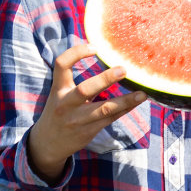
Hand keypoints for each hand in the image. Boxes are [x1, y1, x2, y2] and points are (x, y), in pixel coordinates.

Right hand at [26, 42, 148, 183]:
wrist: (47, 143)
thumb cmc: (59, 111)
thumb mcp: (60, 94)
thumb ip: (76, 82)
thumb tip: (103, 59)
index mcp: (58, 89)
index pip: (61, 64)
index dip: (76, 53)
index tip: (95, 47)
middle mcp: (66, 104)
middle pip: (85, 89)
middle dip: (105, 79)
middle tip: (124, 69)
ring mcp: (78, 119)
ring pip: (104, 109)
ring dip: (125, 100)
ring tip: (142, 94)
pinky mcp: (89, 131)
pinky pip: (111, 118)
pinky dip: (125, 109)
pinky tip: (137, 102)